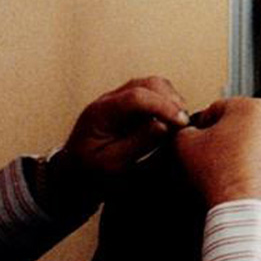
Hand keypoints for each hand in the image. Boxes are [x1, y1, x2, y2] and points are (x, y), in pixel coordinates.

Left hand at [61, 77, 189, 177]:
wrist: (76, 176)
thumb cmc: (92, 174)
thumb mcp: (113, 166)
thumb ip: (137, 144)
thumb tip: (164, 125)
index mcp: (101, 113)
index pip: (136, 97)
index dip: (163, 107)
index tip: (181, 123)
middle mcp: (109, 100)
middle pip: (147, 84)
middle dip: (170, 100)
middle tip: (184, 125)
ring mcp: (120, 100)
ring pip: (153, 85)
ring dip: (171, 100)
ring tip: (179, 124)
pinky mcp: (129, 105)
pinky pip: (154, 94)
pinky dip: (168, 103)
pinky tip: (173, 123)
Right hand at [174, 97, 260, 211]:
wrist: (241, 209)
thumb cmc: (220, 176)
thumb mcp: (185, 143)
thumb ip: (184, 130)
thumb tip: (188, 133)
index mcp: (253, 107)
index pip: (218, 108)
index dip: (202, 125)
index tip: (198, 137)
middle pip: (240, 124)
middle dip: (224, 137)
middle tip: (209, 154)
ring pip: (255, 143)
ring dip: (239, 152)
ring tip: (223, 169)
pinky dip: (253, 167)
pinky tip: (237, 178)